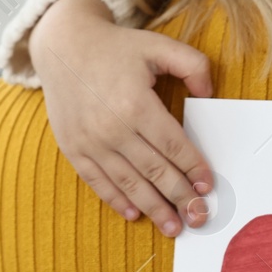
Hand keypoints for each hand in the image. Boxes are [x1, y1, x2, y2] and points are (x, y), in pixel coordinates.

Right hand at [29, 0, 214, 233]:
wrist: (63, 46)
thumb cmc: (116, 47)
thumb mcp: (158, 45)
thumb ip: (192, 65)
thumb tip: (209, 94)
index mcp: (135, 104)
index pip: (173, 145)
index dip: (193, 168)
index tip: (208, 186)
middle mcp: (111, 128)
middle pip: (154, 171)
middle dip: (180, 197)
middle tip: (200, 217)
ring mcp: (89, 141)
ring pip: (128, 183)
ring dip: (153, 208)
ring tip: (173, 226)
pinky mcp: (72, 148)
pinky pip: (97, 181)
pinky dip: (116, 200)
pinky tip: (134, 214)